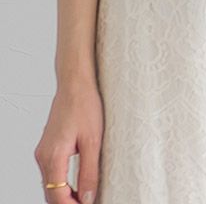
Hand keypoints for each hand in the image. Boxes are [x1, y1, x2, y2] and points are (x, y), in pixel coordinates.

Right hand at [35, 81, 103, 203]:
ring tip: (85, 198)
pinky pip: (51, 174)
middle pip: (50, 194)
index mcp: (53, 156)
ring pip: (50, 185)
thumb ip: (89, 171)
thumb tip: (88, 199)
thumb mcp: (93, 140)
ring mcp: (42, 152)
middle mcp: (43, 157)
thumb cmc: (85, 106)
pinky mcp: (46, 148)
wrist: (75, 83)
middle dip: (68, 203)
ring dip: (64, 196)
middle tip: (88, 203)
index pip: (57, 197)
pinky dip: (61, 184)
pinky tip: (76, 185)